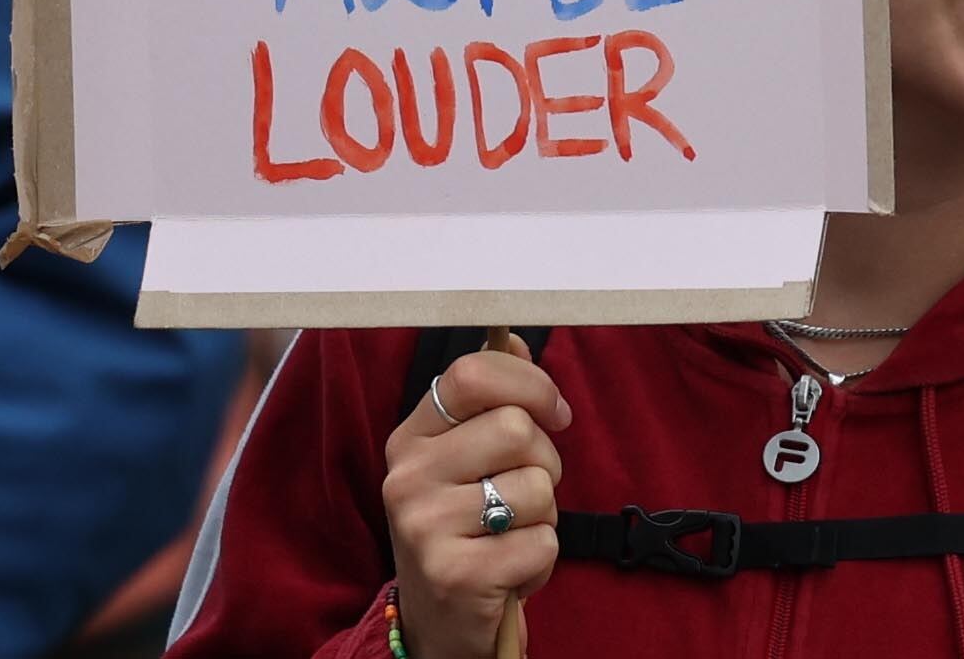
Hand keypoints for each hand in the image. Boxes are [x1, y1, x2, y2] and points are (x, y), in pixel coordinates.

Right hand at [383, 336, 571, 657]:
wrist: (439, 624)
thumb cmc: (467, 530)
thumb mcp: (466, 461)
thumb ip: (488, 400)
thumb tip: (510, 339)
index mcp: (412, 437)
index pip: (472, 374)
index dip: (531, 384)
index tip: (556, 412)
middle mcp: (408, 476)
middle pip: (516, 428)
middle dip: (545, 462)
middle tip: (525, 494)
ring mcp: (424, 526)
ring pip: (537, 487)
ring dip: (544, 516)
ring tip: (511, 536)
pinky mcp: (454, 575)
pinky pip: (541, 541)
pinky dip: (542, 560)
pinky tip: (510, 572)